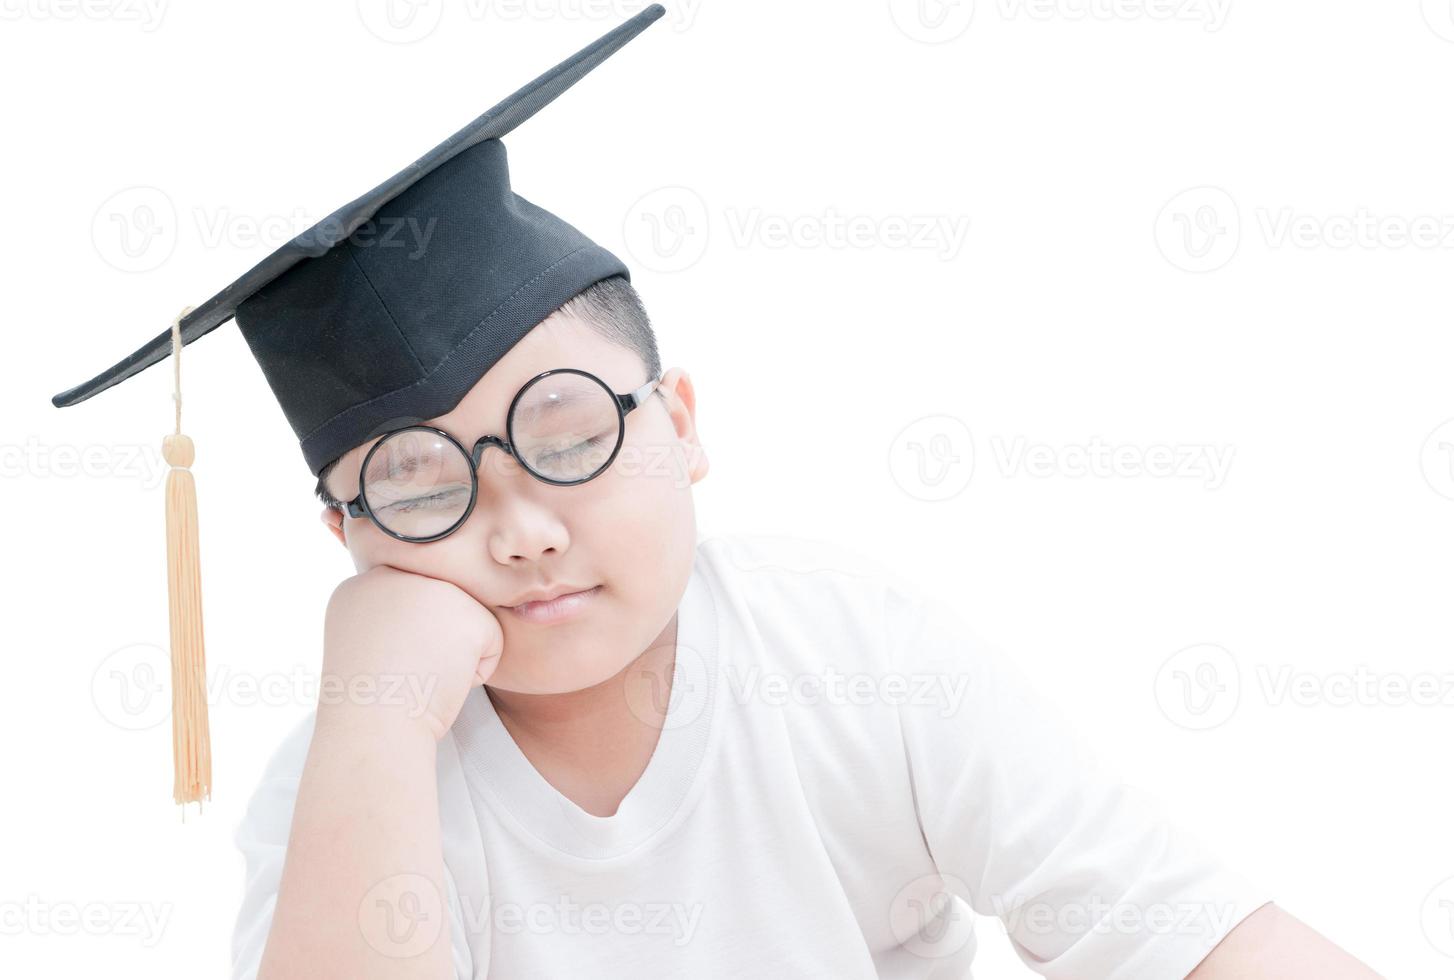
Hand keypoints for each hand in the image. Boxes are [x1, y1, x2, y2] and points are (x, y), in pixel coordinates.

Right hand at [320, 564, 503, 739]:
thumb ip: (392, 619)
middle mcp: (396, 575)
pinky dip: (477, 671)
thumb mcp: (366, 646)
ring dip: (454, 657)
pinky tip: (443, 679)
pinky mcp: (468, 608)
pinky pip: (492, 640)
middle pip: (441, 610)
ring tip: (420, 675)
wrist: (373, 726)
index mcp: (362, 584)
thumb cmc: (370, 705)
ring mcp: (432, 586)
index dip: (404, 649)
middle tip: (401, 672)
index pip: (409, 608)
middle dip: (431, 648)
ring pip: (467, 621)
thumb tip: (434, 617)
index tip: (382, 668)